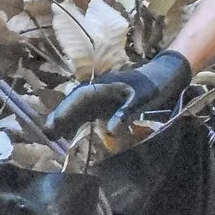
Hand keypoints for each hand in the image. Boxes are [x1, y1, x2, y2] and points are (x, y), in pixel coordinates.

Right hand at [45, 49, 190, 137]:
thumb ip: (126, 113)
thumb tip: (111, 131)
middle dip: (61, 117)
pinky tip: (72, 135)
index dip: (65, 111)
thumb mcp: (143, 99)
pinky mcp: (107, 104)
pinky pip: (88, 114)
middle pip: (75, 104)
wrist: (167, 76)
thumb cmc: (155, 85)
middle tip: (47, 134)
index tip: (53, 124)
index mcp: (104, 85)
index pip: (79, 98)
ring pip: (79, 109)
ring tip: (55, 137)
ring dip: (67, 121)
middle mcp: (99, 90)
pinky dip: (79, 123)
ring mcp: (102, 97)